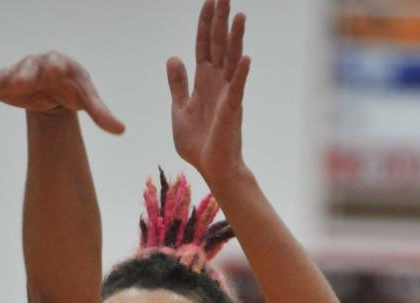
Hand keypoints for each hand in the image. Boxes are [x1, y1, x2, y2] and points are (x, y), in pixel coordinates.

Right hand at [0, 52, 123, 133]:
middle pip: (27, 68)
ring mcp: (17, 73)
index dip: (53, 67)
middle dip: (22, 74)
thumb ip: (101, 113)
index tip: (51, 69)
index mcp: (58, 64)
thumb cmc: (74, 88)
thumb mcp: (88, 99)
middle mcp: (35, 64)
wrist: (56, 86)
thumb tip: (121, 130)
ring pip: (5, 75)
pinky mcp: (3, 84)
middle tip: (18, 81)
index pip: (56, 64)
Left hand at [167, 0, 249, 184]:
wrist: (210, 168)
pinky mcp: (232, 111)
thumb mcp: (179, 109)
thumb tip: (173, 57)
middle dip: (221, 20)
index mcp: (203, 81)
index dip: (205, 23)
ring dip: (235, 38)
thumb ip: (178, 84)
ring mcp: (227, 95)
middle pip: (219, 44)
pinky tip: (245, 57)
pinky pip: (238, 89)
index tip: (209, 0)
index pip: (204, 45)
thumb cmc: (198, 143)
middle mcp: (217, 82)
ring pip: (231, 60)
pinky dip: (241, 74)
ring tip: (239, 15)